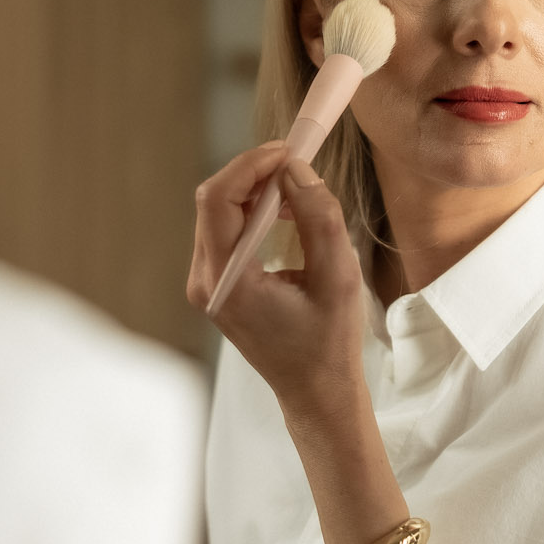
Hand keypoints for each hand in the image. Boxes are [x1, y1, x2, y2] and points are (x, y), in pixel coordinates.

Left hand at [188, 143, 364, 419]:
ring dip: (256, 192)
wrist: (315, 393)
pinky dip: (253, 213)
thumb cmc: (329, 343)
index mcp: (227, 283)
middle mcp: (205, 282)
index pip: (217, 200)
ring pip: (218, 213)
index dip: (249, 165)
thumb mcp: (338, 277)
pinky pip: (226, 231)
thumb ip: (317, 217)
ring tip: (298, 194)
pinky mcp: (217, 284)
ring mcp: (207, 284)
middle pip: (214, 202)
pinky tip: (285, 215)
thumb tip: (295, 169)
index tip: (288, 150)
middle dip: (254, 174)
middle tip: (297, 164)